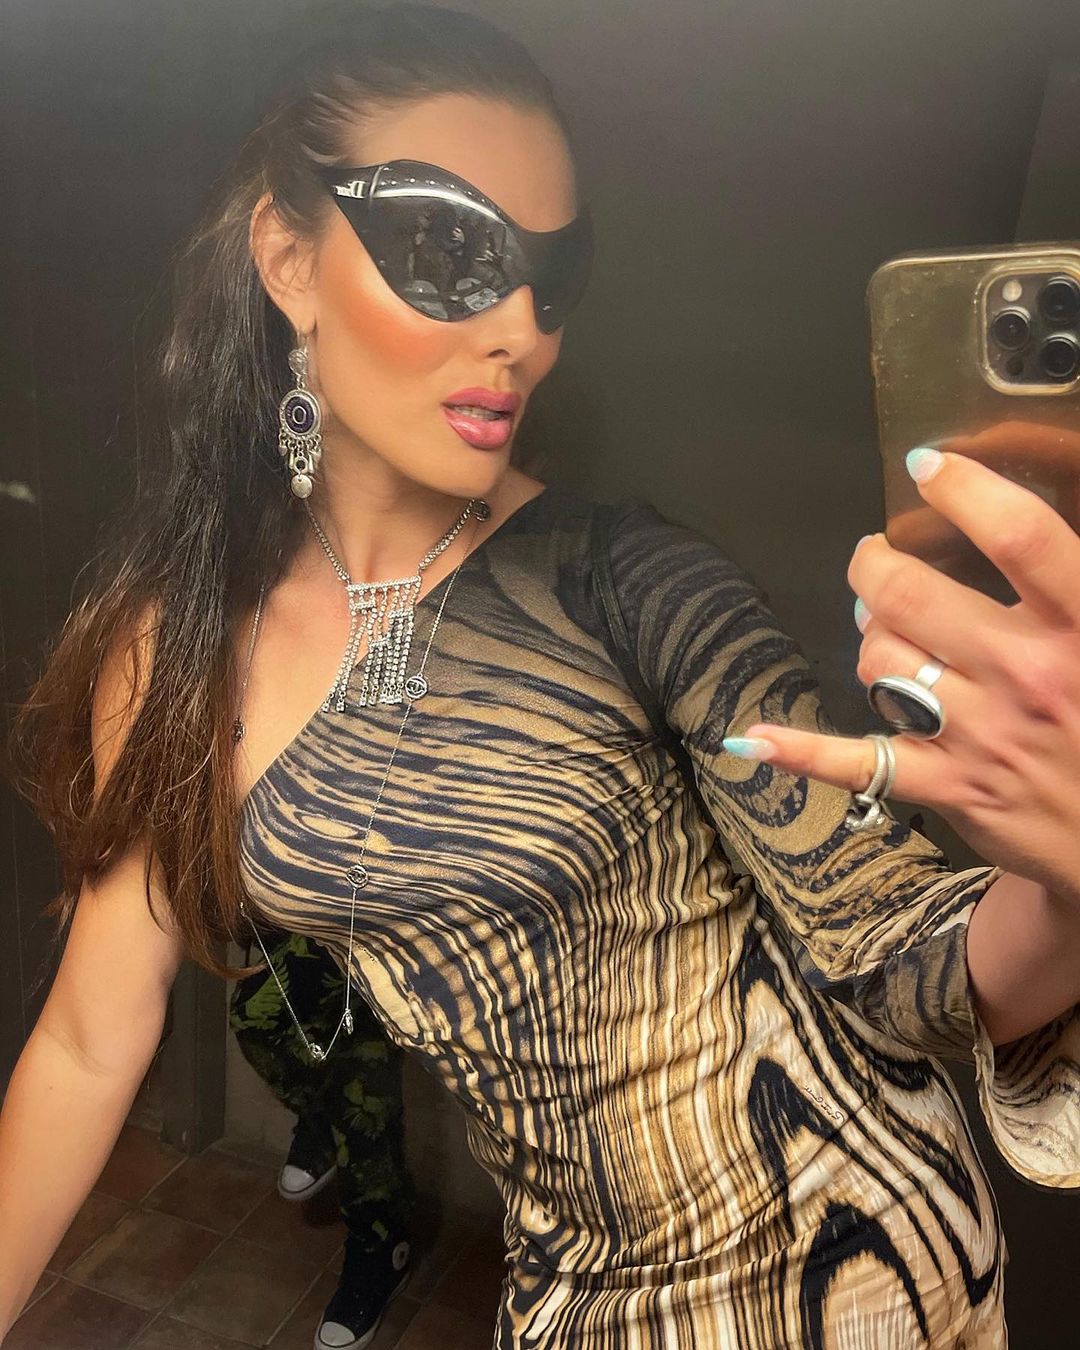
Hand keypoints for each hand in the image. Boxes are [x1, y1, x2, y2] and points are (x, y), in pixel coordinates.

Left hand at [725, 447, 1079, 904]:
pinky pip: (857, 762)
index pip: (1018, 535)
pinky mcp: (950, 787)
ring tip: (888, 632)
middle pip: (912, 595)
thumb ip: (1068, 583)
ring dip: (870, 638)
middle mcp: (1027, 674)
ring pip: (880, 661)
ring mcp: (981, 734)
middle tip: (875, 559)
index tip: (928, 467)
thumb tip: (1013, 528)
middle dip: (875, 565)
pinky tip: (754, 739)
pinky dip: (800, 751)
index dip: (964, 491)